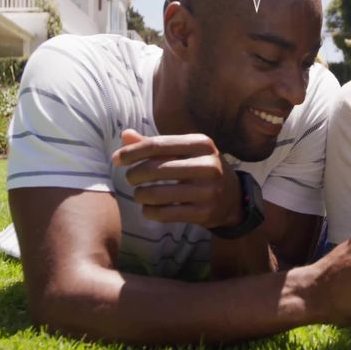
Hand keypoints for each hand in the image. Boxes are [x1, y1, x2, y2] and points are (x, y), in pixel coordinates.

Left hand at [114, 129, 242, 229]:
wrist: (233, 198)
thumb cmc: (200, 168)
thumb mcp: (185, 151)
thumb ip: (156, 144)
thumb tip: (125, 135)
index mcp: (201, 143)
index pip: (158, 145)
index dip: (132, 152)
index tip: (116, 159)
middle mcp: (208, 165)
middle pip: (156, 169)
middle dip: (134, 174)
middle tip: (129, 178)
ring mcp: (208, 191)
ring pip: (158, 194)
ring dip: (140, 195)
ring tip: (139, 194)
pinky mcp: (205, 213)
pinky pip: (166, 214)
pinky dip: (150, 212)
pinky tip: (148, 209)